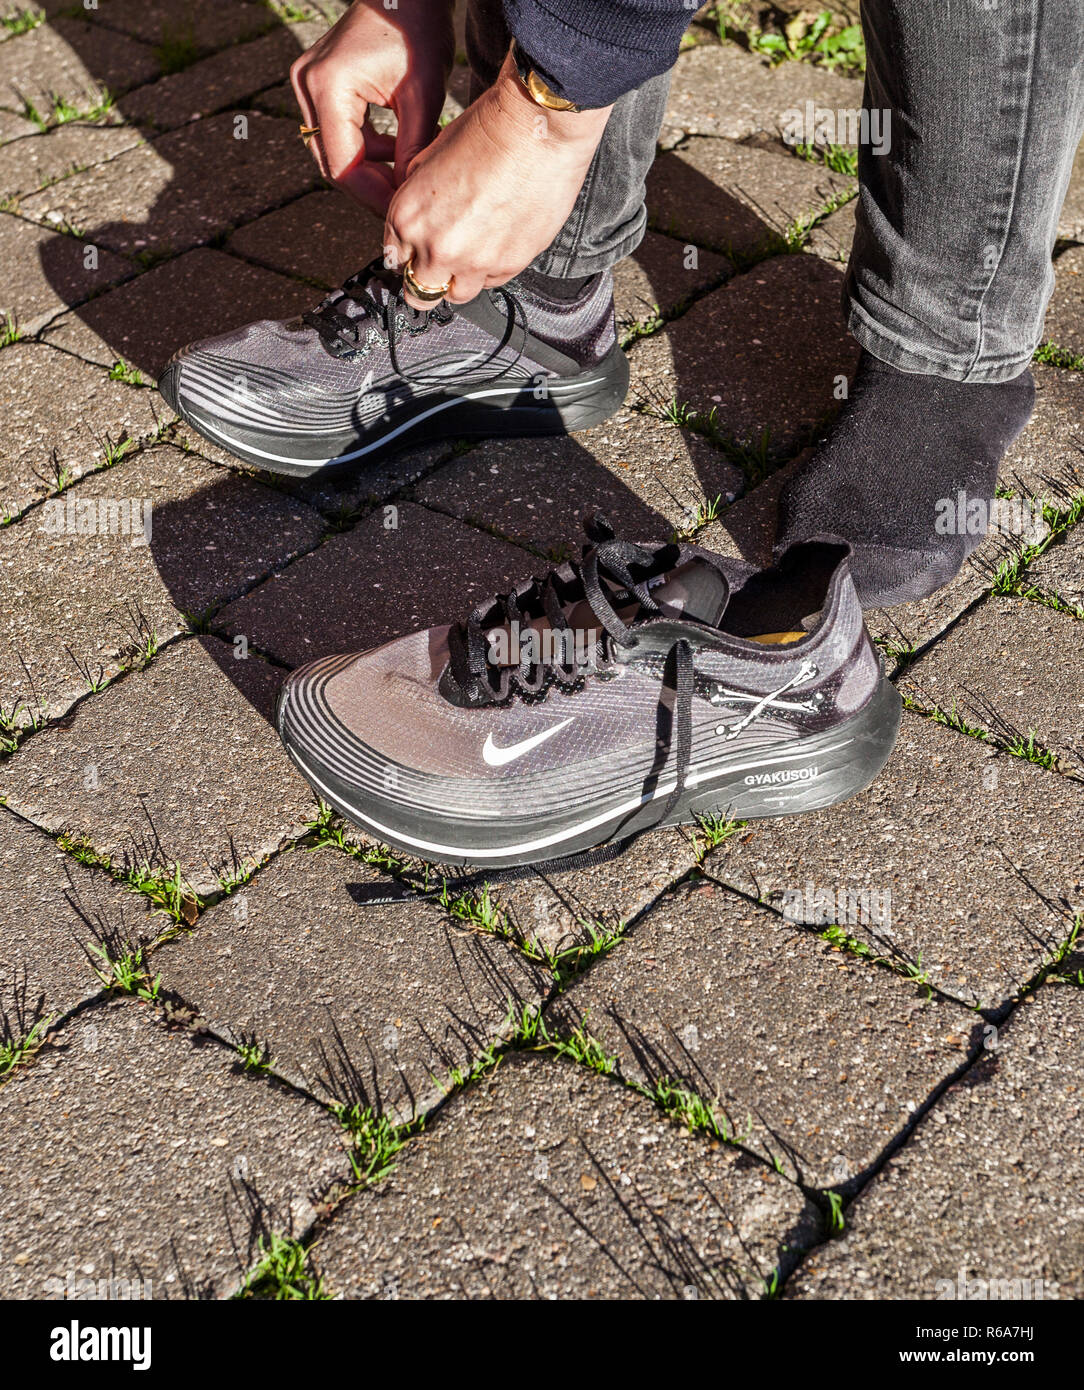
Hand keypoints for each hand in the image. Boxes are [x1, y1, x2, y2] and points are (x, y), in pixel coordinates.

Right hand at [291, 0, 454, 213]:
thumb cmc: (419, 31)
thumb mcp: (423, 97)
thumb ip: (412, 151)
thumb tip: (407, 199)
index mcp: (328, 86)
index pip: (343, 166)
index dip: (372, 196)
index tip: (401, 213)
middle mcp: (307, 85)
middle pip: (332, 163)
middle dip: (370, 188)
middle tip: (405, 203)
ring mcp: (306, 84)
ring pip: (334, 152)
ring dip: (369, 170)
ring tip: (406, 178)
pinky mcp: (316, 84)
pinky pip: (337, 133)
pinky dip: (366, 150)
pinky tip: (396, 154)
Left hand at [385, 54, 612, 308]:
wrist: (536, 129)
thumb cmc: (487, 132)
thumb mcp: (429, 157)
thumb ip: (417, 199)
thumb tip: (418, 222)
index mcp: (408, 218)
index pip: (395, 260)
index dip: (408, 255)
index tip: (418, 253)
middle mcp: (436, 247)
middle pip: (420, 292)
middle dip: (427, 279)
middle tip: (441, 264)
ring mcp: (474, 262)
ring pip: (456, 295)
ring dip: (460, 279)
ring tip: (472, 251)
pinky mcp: (508, 265)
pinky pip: (492, 282)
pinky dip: (491, 269)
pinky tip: (498, 239)